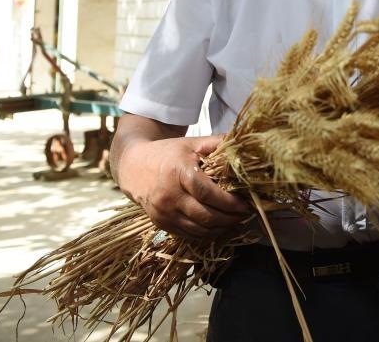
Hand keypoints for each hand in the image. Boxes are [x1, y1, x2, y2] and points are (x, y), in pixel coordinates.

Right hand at [113, 116, 250, 239]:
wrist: (133, 166)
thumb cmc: (168, 154)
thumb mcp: (192, 144)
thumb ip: (218, 143)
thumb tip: (245, 143)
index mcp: (178, 173)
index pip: (207, 194)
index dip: (229, 202)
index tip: (245, 204)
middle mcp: (169, 196)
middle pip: (205, 216)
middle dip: (229, 218)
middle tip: (245, 214)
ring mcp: (163, 213)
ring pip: (198, 229)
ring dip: (221, 228)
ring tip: (235, 221)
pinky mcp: (161, 224)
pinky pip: (188, 235)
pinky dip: (207, 234)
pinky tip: (219, 227)